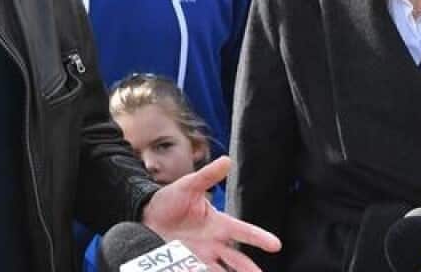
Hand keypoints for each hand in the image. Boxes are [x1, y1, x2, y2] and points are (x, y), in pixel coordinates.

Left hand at [140, 156, 279, 271]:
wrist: (145, 215)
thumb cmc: (170, 199)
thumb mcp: (188, 185)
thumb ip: (208, 175)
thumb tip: (227, 160)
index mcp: (218, 224)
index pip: (243, 231)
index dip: (259, 237)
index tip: (275, 245)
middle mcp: (214, 243)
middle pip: (238, 260)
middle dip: (249, 269)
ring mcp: (201, 255)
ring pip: (223, 270)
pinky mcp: (187, 264)